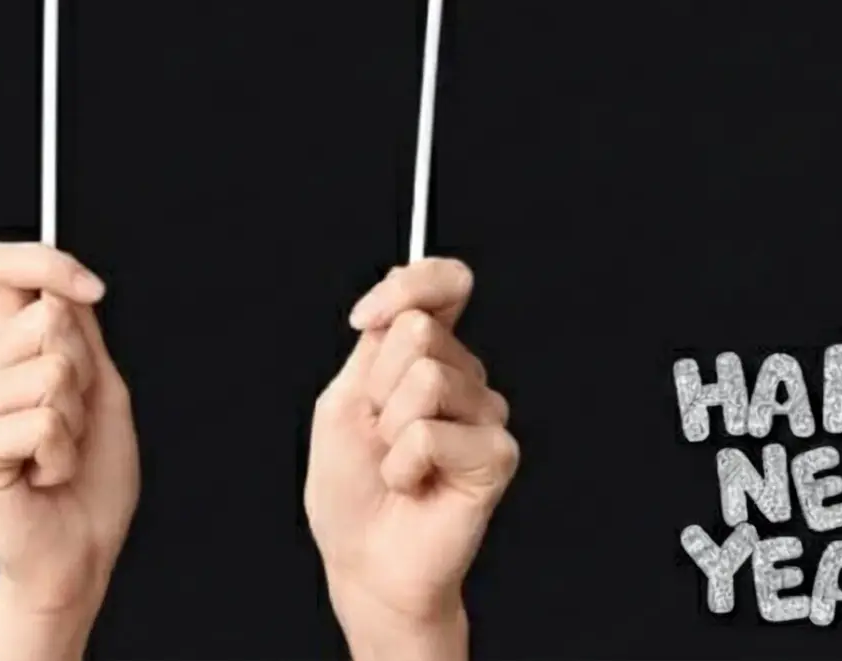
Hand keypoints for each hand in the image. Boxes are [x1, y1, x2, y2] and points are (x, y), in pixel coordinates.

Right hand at [0, 244, 137, 660]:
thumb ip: (78, 334)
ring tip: (55, 455)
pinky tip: (43, 477)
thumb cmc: (91, 478)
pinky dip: (61, 456)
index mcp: (5, 347)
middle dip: (82, 374)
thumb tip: (60, 290)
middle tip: (71, 423)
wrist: (80, 552)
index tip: (91, 291)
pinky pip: (41, 423)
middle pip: (45, 320)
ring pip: (49, 374)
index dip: (45, 261)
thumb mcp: (100, 388)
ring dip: (74, 423)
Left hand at [304, 259, 516, 660]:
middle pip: (421, 329)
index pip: (443, 283)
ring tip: (395, 463)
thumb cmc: (351, 486)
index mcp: (425, 354)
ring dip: (389, 429)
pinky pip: (433, 433)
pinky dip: (404, 463)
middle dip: (377, 383)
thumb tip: (404, 294)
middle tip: (377, 432)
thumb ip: (378, 342)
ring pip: (428, 378)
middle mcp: (463, 377)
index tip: (363, 318)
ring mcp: (485, 414)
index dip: (410, 283)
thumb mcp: (344, 398)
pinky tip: (413, 484)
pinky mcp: (498, 454)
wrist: (365, 558)